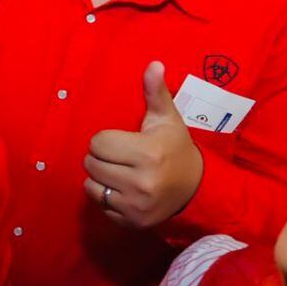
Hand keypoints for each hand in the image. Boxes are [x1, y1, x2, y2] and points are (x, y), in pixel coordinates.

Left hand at [84, 62, 203, 227]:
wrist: (196, 189)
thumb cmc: (175, 148)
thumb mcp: (167, 119)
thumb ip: (156, 93)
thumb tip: (154, 64)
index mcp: (148, 153)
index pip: (98, 142)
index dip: (106, 139)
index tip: (121, 141)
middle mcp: (141, 182)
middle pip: (91, 163)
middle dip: (100, 157)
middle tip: (119, 157)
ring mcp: (136, 205)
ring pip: (91, 185)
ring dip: (99, 177)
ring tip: (118, 172)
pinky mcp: (132, 222)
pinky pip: (100, 205)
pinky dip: (106, 197)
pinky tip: (122, 189)